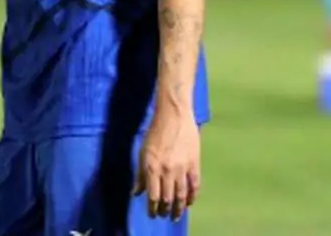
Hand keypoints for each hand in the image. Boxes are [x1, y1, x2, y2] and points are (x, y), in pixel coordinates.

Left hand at [133, 107, 200, 221]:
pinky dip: (192, 196)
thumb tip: (136, 193)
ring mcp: (182, 168)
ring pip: (181, 195)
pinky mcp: (194, 163)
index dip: (152, 208)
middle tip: (164, 216)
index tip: (152, 214)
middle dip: (165, 210)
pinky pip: (194, 185)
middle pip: (168, 199)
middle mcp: (167, 170)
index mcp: (152, 167)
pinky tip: (189, 202)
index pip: (153, 196)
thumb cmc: (155, 132)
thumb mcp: (142, 152)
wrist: (174, 115)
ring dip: (179, 208)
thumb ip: (140, 174)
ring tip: (176, 215)